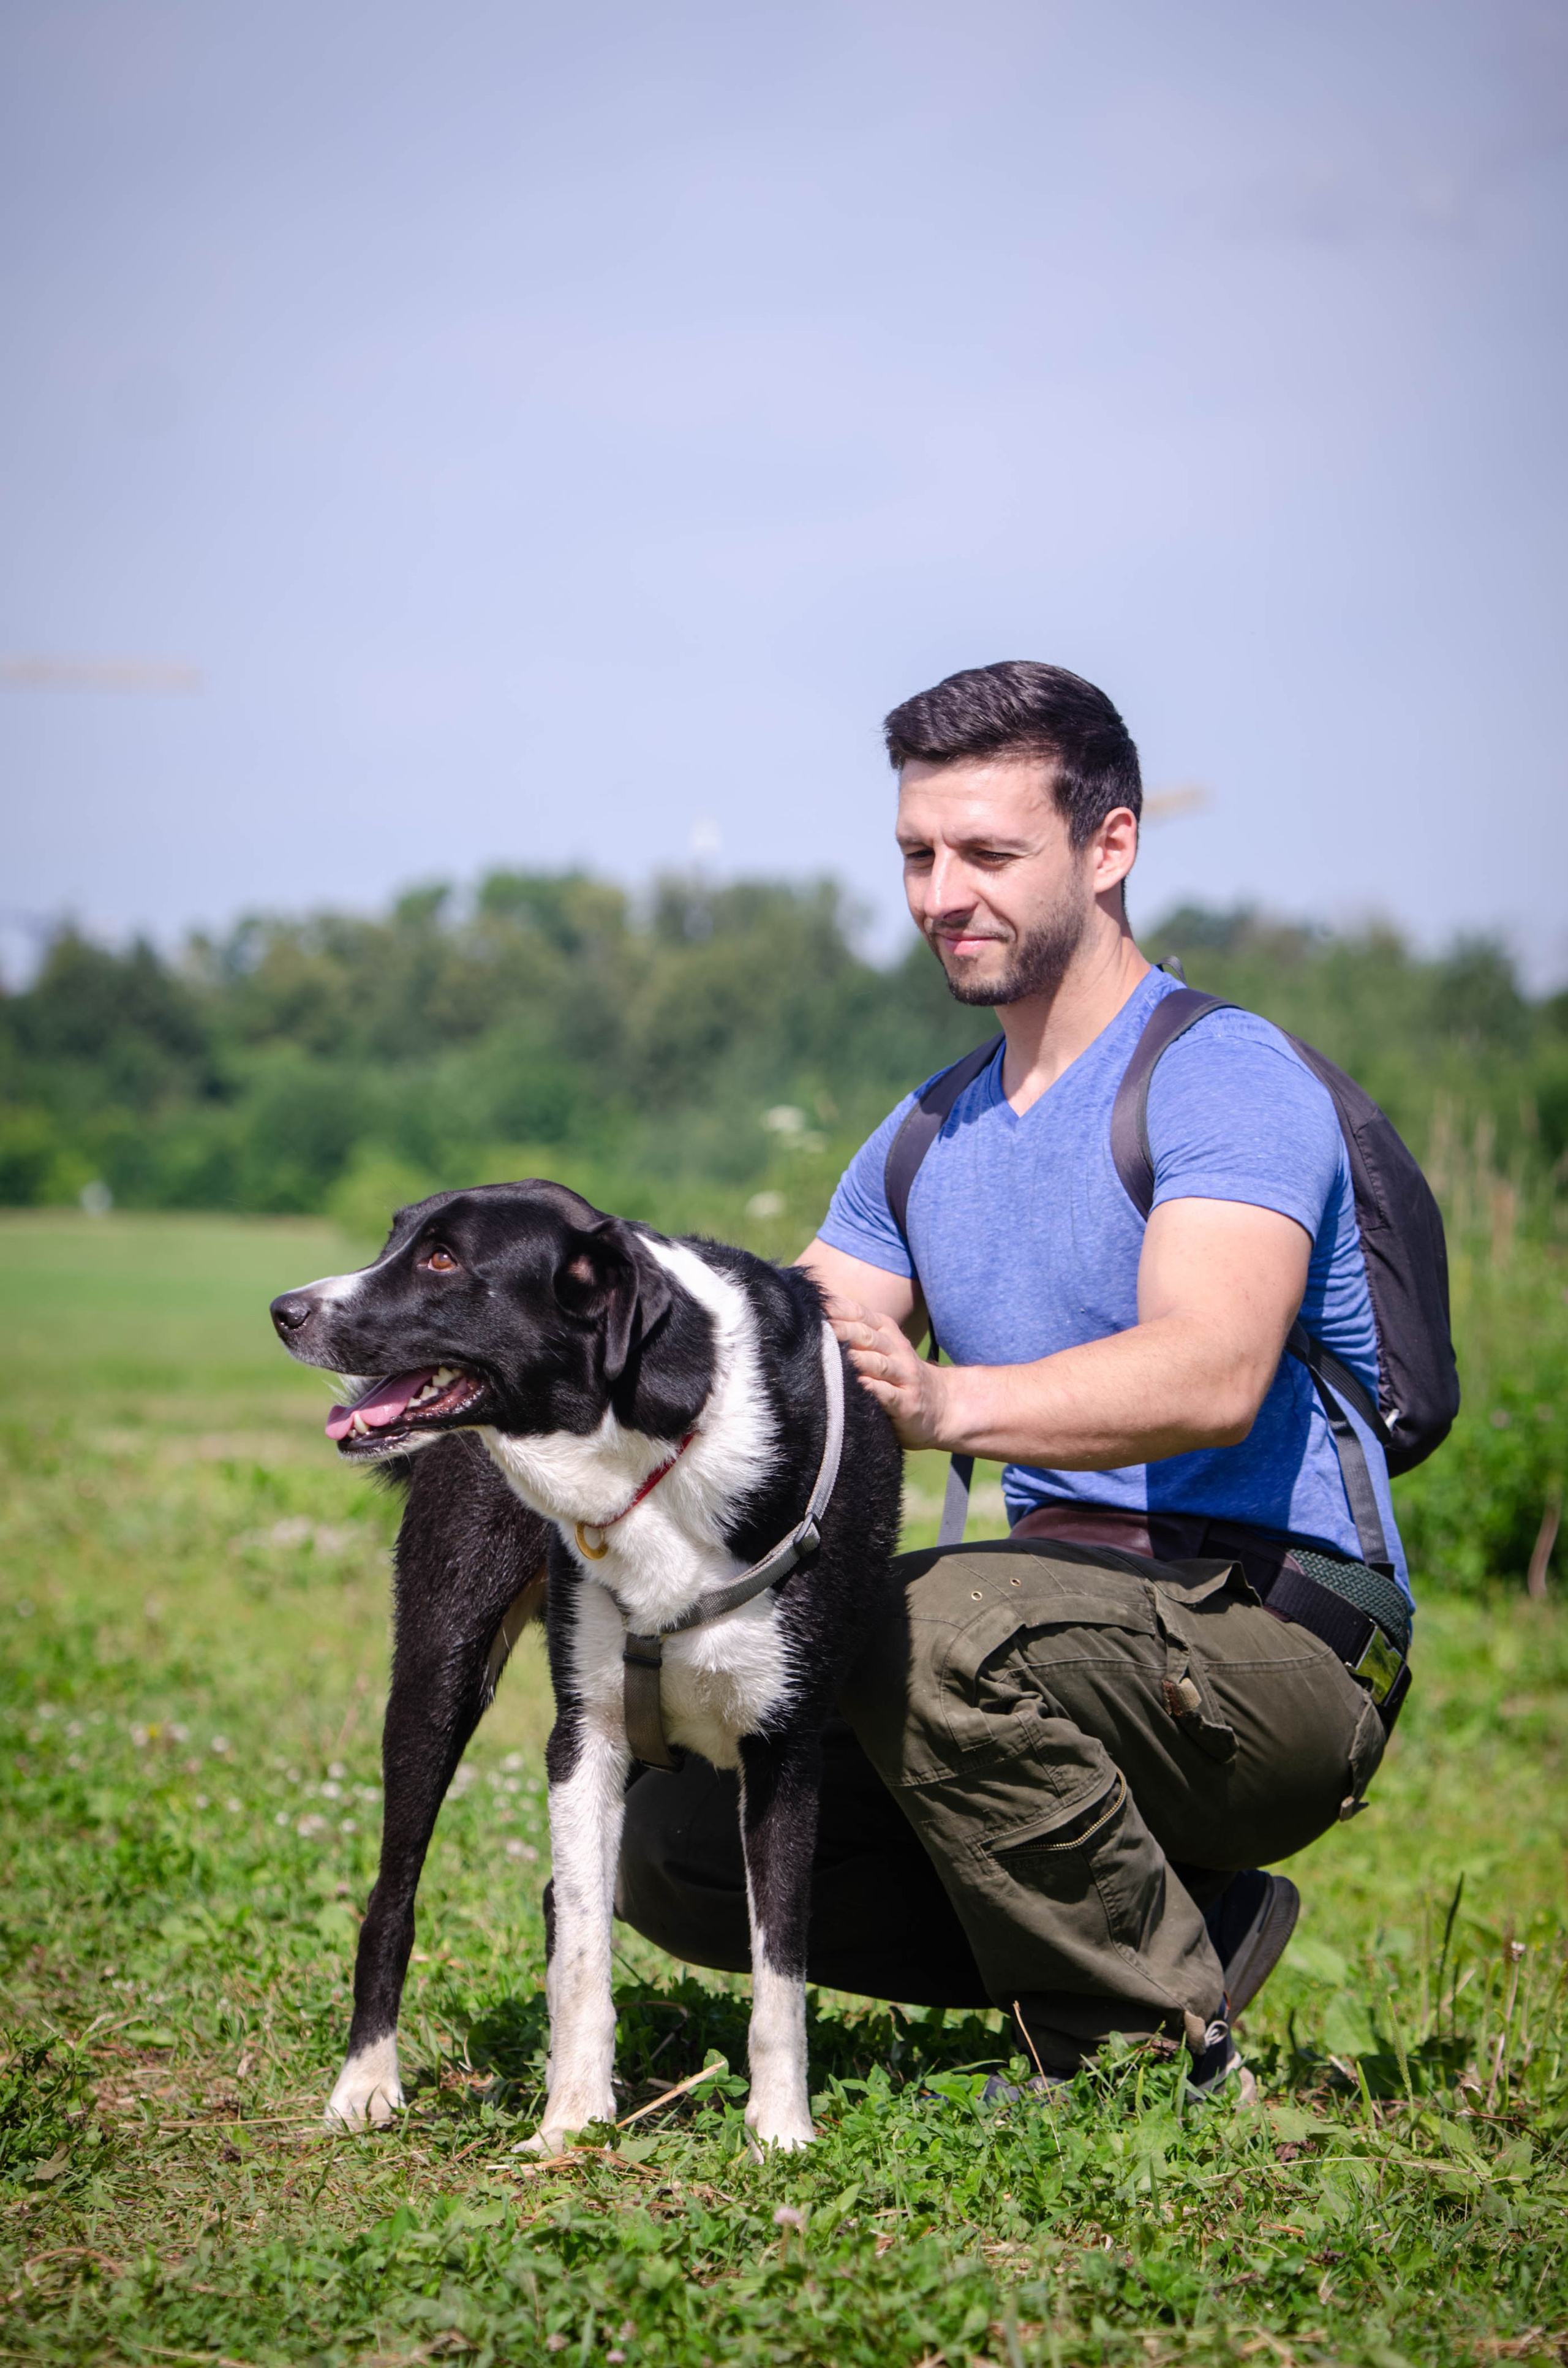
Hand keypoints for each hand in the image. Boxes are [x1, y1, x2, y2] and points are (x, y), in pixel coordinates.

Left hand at [822, 1294, 950, 1449]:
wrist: (943, 1405)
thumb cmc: (898, 1374)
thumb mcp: (883, 1347)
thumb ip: (856, 1334)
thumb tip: (813, 1317)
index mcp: (886, 1332)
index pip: (860, 1314)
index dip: (836, 1309)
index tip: (810, 1307)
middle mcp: (897, 1350)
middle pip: (866, 1336)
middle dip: (840, 1331)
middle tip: (813, 1330)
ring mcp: (904, 1376)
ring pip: (877, 1363)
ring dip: (854, 1360)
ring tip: (830, 1357)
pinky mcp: (907, 1403)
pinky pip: (887, 1394)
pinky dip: (871, 1389)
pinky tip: (857, 1386)